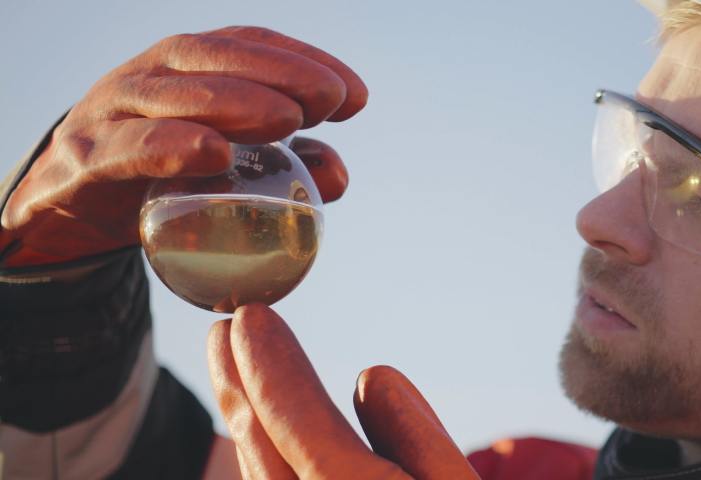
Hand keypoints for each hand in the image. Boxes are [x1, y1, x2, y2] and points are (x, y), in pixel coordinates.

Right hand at [0, 27, 364, 265]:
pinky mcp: (84, 156)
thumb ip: (282, 165)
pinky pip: (125, 146)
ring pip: (170, 91)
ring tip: (288, 119)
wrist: (66, 207)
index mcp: (185, 69)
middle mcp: (149, 75)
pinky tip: (215, 153)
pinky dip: (169, 146)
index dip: (304, 60)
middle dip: (279, 72)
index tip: (354, 95)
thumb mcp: (225, 168)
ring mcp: (111, 110)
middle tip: (331, 100)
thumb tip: (339, 173)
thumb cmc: (158, 177)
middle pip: (213, 57)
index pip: (247, 46)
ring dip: (233, 99)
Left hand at [207, 303, 479, 479]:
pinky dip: (266, 462)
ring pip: (262, 479)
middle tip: (221, 331)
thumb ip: (421, 441)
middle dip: (239, 388)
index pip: (298, 425)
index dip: (270, 367)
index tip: (251, 318)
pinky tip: (264, 436)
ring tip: (234, 372)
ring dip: (245, 423)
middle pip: (262, 451)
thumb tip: (371, 378)